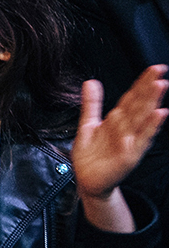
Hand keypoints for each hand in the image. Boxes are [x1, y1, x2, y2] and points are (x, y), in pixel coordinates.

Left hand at [73, 66, 168, 199]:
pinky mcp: (130, 154)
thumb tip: (92, 81)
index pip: (132, 97)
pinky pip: (141, 138)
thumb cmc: (92, 154)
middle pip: (140, 104)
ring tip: (160, 86)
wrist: (86, 179)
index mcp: (118, 120)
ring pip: (143, 118)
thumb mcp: (88, 123)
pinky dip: (150, 126)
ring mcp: (131, 141)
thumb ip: (92, 103)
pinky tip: (159, 114)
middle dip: (149, 87)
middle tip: (160, 70)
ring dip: (152, 102)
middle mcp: (127, 128)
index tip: (153, 68)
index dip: (141, 82)